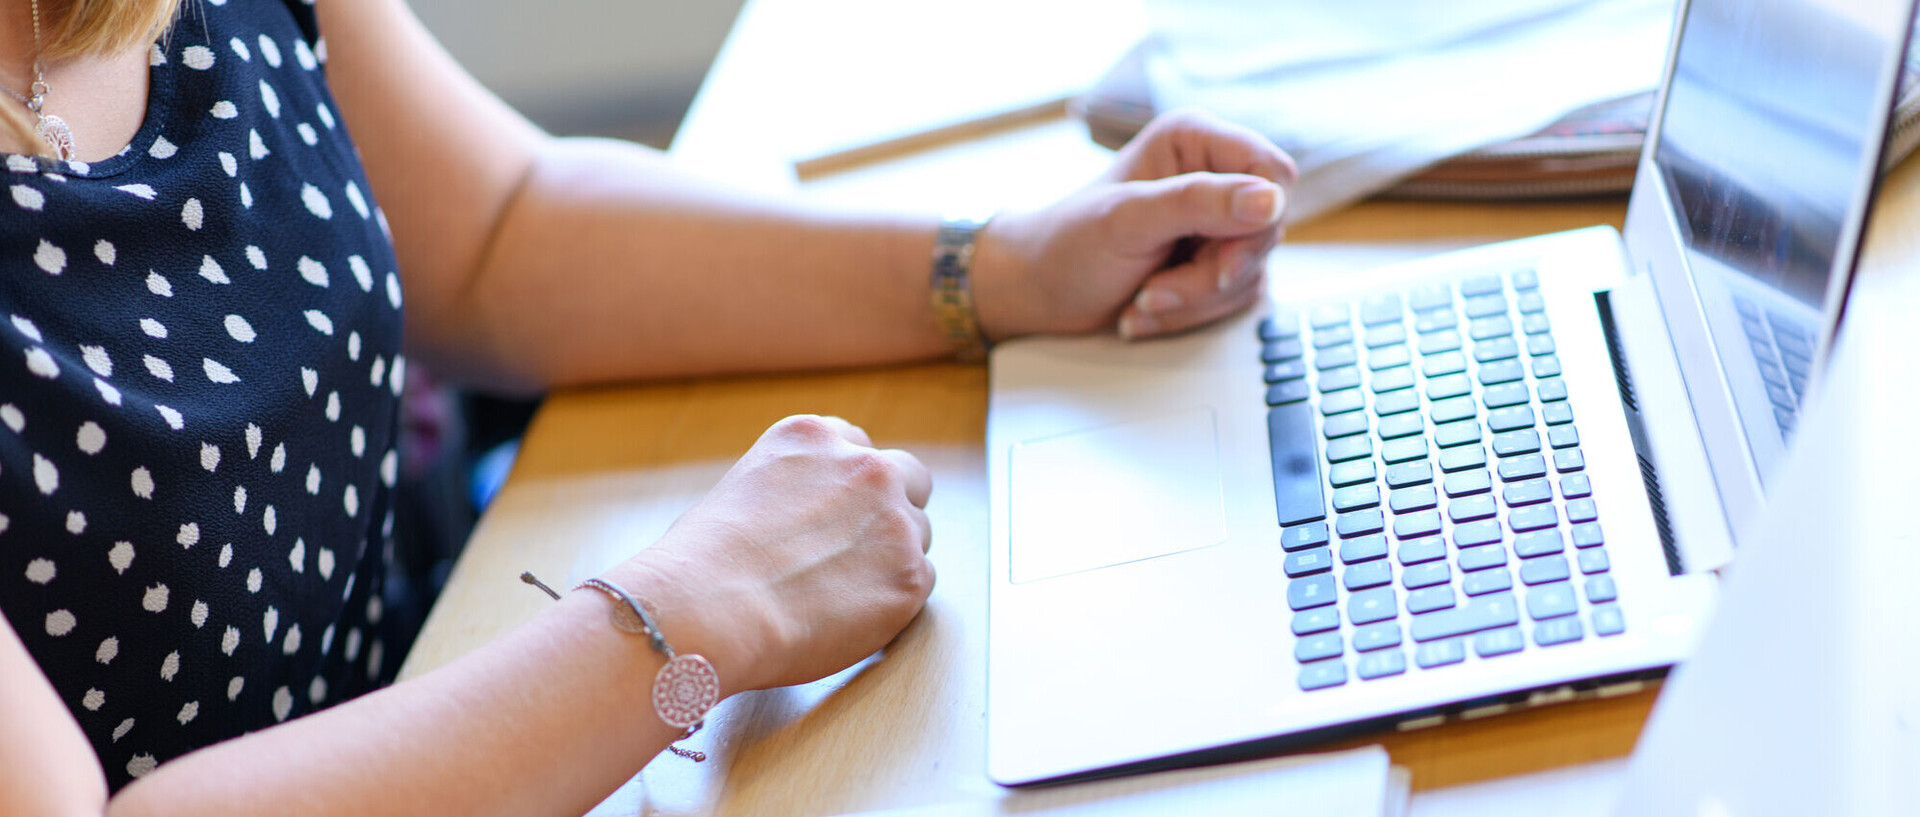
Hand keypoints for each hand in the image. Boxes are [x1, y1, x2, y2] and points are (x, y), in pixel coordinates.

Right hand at [605, 415, 934, 694]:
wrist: (709, 608)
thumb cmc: (701, 562)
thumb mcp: (742, 487)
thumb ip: (793, 489)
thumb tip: (804, 521)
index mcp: (816, 437)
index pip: (859, 446)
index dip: (850, 485)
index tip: (837, 513)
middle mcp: (865, 467)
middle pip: (909, 477)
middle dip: (892, 508)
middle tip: (861, 549)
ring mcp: (894, 520)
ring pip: (917, 535)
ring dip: (891, 558)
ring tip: (839, 595)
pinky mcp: (910, 576)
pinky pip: (918, 583)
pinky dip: (892, 602)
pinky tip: (848, 617)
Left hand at [972, 109, 1295, 340]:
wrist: (1037, 292)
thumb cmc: (1066, 244)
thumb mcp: (1127, 220)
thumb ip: (1197, 203)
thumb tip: (1269, 201)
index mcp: (1196, 142)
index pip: (1272, 172)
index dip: (1259, 219)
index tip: (1220, 261)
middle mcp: (1214, 177)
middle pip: (1265, 231)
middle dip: (1211, 276)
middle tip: (1154, 292)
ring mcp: (1218, 225)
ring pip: (1251, 272)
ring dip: (1194, 301)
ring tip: (1140, 301)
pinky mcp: (1216, 266)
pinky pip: (1235, 299)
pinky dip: (1190, 315)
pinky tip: (1144, 311)